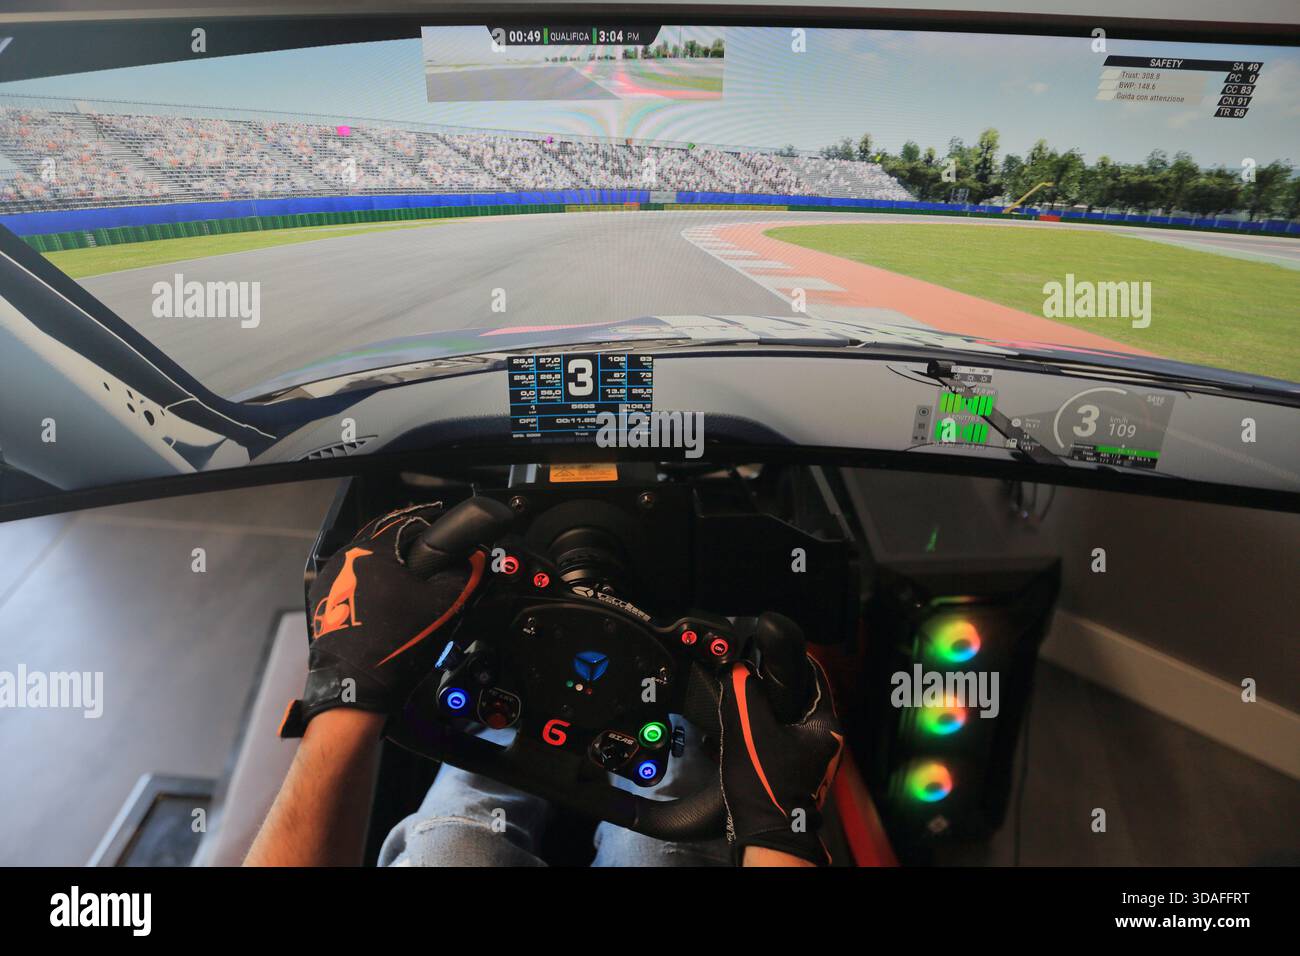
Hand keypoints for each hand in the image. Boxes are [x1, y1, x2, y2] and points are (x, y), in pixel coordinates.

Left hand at [279, 503, 488, 737]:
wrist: (354, 692)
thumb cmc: (393, 648)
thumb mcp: (443, 607)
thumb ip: (465, 574)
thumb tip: (476, 559)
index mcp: (369, 551)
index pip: (409, 520)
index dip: (433, 525)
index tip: (446, 535)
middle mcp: (343, 560)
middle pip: (386, 540)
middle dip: (411, 548)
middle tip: (433, 564)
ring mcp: (328, 582)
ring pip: (369, 562)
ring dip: (391, 568)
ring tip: (413, 589)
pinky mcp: (323, 604)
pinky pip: (355, 583)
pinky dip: (374, 587)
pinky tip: (390, 606)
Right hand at [718, 653, 843, 864]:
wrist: (768, 833)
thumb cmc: (764, 786)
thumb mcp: (748, 729)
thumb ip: (743, 692)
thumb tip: (737, 668)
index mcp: (825, 726)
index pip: (815, 676)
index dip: (793, 659)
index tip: (772, 650)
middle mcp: (828, 741)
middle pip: (804, 698)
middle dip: (778, 685)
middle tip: (754, 676)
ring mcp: (818, 758)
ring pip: (795, 720)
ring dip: (773, 710)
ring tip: (749, 702)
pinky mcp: (804, 771)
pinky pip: (789, 739)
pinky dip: (773, 730)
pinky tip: (752, 733)